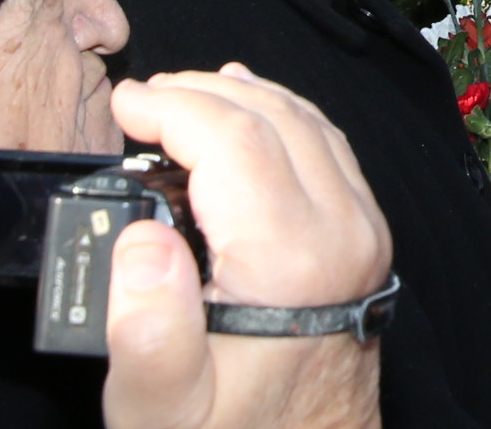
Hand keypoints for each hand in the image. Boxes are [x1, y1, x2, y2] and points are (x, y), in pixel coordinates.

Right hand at [101, 67, 391, 428]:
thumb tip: (142, 238)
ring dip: (246, 99)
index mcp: (291, 262)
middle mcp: (343, 233)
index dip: (174, 108)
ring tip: (183, 96)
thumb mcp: (161, 411)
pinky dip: (284, 121)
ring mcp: (364, 234)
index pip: (235, 140)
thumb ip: (145, 330)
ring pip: (310, 126)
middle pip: (276, 119)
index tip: (124, 105)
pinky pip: (329, 153)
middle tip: (142, 99)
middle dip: (204, 93)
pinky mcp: (366, 244)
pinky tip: (252, 118)